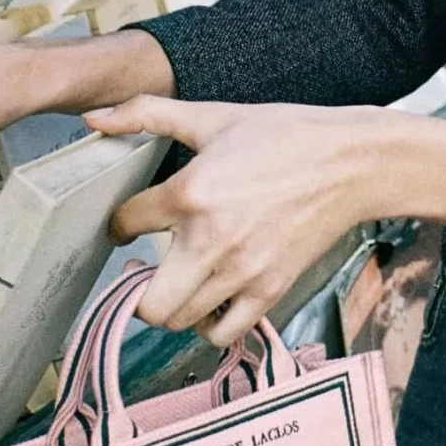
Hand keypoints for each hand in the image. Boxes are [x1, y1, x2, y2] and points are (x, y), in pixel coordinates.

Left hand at [86, 96, 428, 345]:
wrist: (352, 164)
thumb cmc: (284, 136)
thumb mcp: (213, 116)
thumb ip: (147, 113)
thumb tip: (93, 116)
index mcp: (191, 192)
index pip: (125, 225)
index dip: (118, 224)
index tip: (129, 223)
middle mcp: (211, 240)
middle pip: (148, 304)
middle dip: (135, 293)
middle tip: (144, 271)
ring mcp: (242, 272)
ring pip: (180, 321)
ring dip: (171, 306)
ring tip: (179, 281)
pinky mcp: (269, 290)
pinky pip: (222, 332)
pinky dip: (209, 323)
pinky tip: (211, 298)